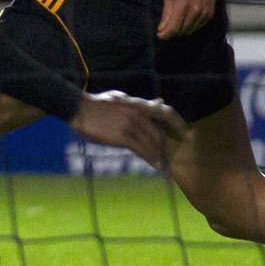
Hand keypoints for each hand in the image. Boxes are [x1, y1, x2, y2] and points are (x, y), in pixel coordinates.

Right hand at [69, 89, 187, 169]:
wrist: (78, 108)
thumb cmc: (97, 103)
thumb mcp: (120, 98)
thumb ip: (140, 102)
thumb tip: (159, 101)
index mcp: (138, 104)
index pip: (165, 112)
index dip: (178, 122)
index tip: (186, 132)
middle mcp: (138, 114)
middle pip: (158, 133)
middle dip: (166, 147)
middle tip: (171, 158)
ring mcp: (131, 125)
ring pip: (152, 144)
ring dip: (160, 157)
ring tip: (165, 168)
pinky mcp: (122, 137)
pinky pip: (142, 150)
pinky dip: (152, 159)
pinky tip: (157, 166)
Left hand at [158, 0, 216, 38]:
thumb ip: (166, 14)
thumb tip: (161, 30)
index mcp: (182, 5)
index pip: (173, 28)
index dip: (165, 35)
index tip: (160, 35)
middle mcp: (195, 11)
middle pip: (181, 31)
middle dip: (172, 32)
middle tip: (166, 28)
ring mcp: (204, 13)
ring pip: (190, 30)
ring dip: (181, 30)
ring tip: (175, 25)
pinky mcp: (210, 14)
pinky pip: (198, 26)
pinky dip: (190, 27)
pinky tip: (185, 22)